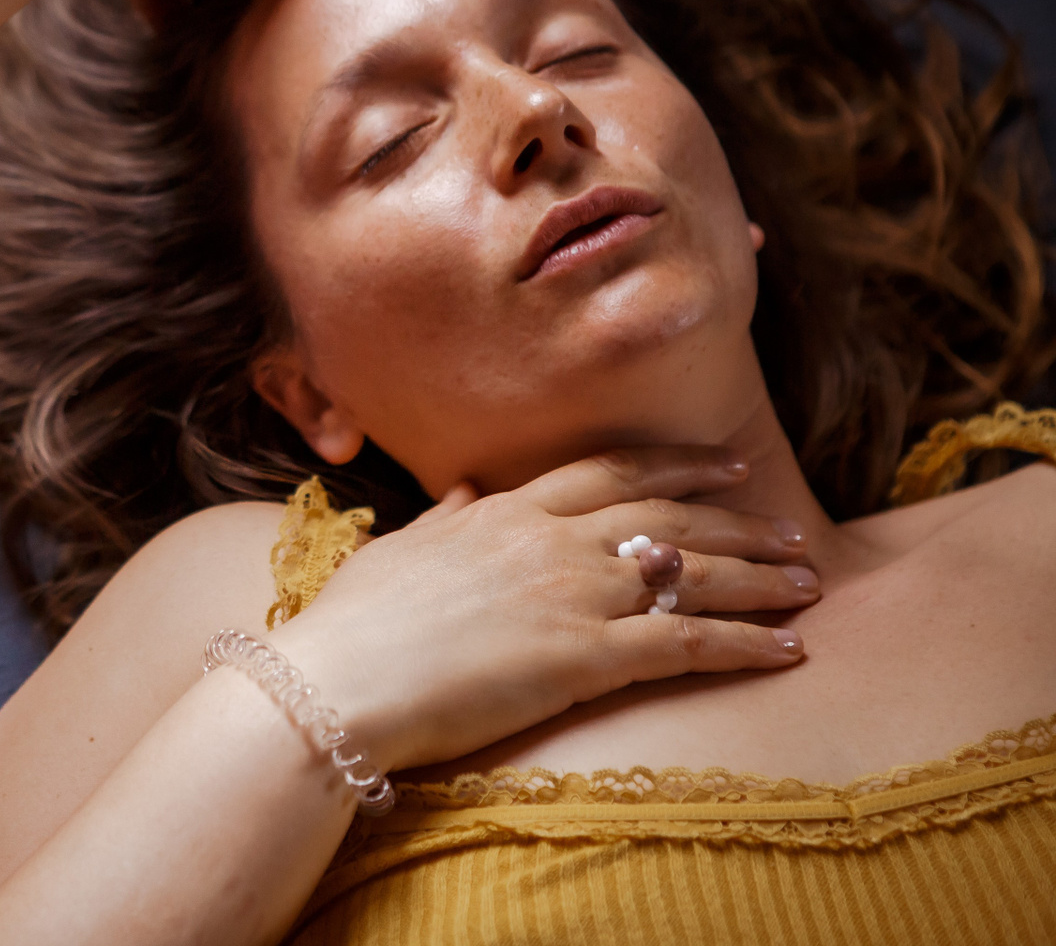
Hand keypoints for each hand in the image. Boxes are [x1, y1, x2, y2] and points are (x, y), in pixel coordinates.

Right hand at [270, 446, 815, 771]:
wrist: (338, 682)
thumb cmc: (354, 625)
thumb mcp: (397, 553)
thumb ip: (442, 520)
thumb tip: (460, 490)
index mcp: (504, 510)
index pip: (611, 470)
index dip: (676, 464)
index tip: (724, 464)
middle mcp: (549, 539)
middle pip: (669, 513)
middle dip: (739, 517)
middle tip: (789, 526)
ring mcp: (572, 593)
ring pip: (693, 571)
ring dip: (760, 575)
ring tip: (809, 581)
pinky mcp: (586, 657)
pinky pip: (688, 644)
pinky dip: (746, 643)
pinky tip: (790, 648)